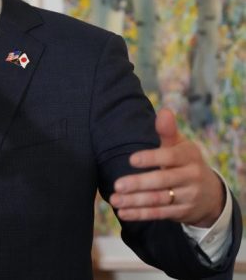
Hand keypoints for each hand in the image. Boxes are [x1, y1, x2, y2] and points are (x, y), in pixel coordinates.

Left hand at [110, 108, 224, 227]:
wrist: (210, 193)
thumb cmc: (185, 161)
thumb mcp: (180, 145)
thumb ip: (168, 131)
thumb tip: (164, 112)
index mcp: (189, 156)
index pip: (170, 157)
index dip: (151, 158)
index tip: (131, 160)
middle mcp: (190, 177)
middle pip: (162, 181)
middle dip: (139, 184)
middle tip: (117, 185)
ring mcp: (187, 196)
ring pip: (159, 200)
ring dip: (135, 201)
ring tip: (115, 200)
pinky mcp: (181, 212)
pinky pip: (159, 213)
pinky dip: (140, 214)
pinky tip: (123, 212)